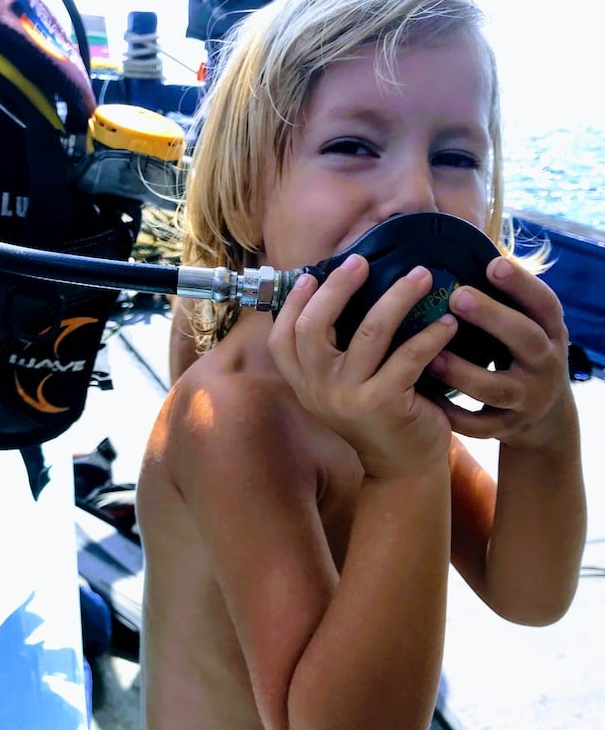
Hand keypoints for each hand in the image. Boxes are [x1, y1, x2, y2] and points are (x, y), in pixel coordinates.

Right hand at [269, 254, 457, 478]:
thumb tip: (341, 288)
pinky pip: (409, 356)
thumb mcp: (344, 386)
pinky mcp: (384, 403)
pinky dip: (431, 334)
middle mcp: (319, 390)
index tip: (312, 275)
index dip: (292, 303)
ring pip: (370, 332)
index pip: (281, 337)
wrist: (402, 467)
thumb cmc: (379, 414)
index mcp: (304, 383)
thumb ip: (335, 350)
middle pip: (314, 327)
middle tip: (362, 262)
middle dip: (338, 287)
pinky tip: (448, 321)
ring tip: (422, 276)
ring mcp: (349, 398)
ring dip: (399, 297)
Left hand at [428, 257, 574, 446]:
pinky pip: (479, 426)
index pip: (544, 305)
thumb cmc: (523, 357)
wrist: (546, 420)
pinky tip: (428, 402)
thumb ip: (507, 302)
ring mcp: (527, 400)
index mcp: (551, 333)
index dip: (522, 285)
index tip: (493, 263)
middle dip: (494, 318)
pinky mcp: (507, 428)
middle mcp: (545, 365)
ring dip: (464, 372)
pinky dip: (454, 416)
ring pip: (497, 388)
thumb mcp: (529, 328)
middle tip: (457, 296)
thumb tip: (467, 252)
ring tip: (432, 356)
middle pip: (525, 340)